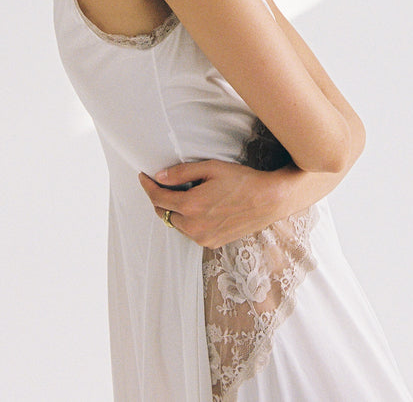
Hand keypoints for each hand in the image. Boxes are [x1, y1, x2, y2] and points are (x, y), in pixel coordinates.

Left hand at [138, 159, 291, 248]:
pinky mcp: (212, 243)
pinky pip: (190, 231)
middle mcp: (193, 226)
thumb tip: (159, 176)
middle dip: (160, 198)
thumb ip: (181, 173)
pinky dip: (188, 220)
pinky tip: (199, 207)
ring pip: (176, 223)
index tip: (144, 176)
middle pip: (164, 212)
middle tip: (164, 183)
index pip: (157, 197)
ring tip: (185, 194)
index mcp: (191, 205)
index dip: (147, 185)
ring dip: (174, 210)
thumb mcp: (210, 168)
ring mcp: (202, 238)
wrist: (268, 200)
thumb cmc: (241, 180)